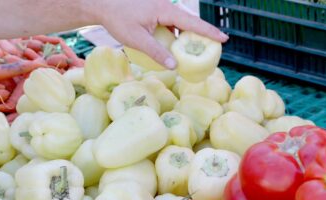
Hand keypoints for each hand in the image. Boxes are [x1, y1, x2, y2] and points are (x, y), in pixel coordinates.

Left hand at [96, 0, 227, 68]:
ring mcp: (159, 7)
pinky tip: (174, 45)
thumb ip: (156, 52)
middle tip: (215, 47)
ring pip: (179, 22)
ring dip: (187, 35)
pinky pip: (170, 22)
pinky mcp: (153, 10)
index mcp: (164, 9)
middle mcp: (165, 5)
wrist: (101, 3)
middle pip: (189, 21)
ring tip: (195, 50)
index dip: (209, 31)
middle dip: (202, 34)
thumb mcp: (136, 39)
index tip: (224, 38)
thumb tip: (174, 67)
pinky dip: (176, 33)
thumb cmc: (117, 18)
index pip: (192, 22)